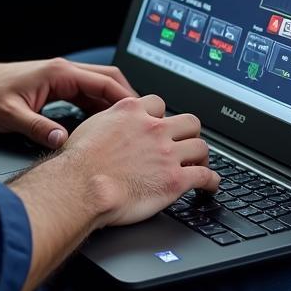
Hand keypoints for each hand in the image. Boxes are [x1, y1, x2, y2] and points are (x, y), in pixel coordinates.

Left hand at [0, 56, 137, 149]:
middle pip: (108, 79)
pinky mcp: (57, 87)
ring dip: (115, 103)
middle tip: (143, 120)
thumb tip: (62, 141)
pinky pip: (87, 94)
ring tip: (130, 125)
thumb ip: (38, 127)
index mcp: (58, 73)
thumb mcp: (10, 115)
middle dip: (128, 98)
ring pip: (99, 86)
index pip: (102, 81)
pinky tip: (106, 124)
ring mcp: (62, 78)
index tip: (140, 114)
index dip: (124, 99)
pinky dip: (101, 106)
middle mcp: (63, 71)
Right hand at [61, 93, 218, 227]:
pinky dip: (211, 182)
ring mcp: (166, 153)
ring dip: (202, 157)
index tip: (162, 125)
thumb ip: (109, 121)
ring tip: (200, 165)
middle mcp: (153, 128)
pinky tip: (210, 186)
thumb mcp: (91, 127)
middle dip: (189, 133)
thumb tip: (110, 126)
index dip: (161, 116)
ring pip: (201, 146)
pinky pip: (205, 176)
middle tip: (185, 144)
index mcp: (132, 112)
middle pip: (188, 121)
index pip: (158, 103)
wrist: (82, 186)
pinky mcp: (175, 179)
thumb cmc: (79, 162)